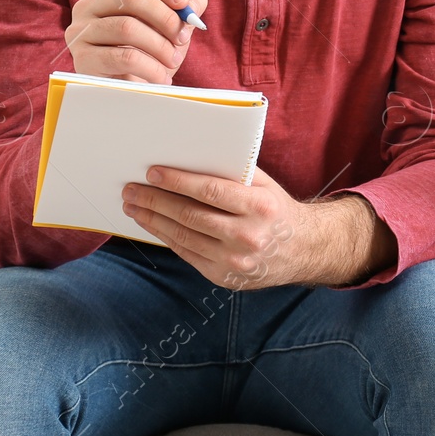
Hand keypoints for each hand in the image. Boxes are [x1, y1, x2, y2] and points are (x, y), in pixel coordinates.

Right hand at [66, 0, 208, 83]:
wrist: (130, 90)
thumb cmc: (150, 53)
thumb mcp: (170, 27)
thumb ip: (185, 7)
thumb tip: (195, 0)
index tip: (183, 4)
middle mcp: (89, 5)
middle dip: (166, 18)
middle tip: (183, 37)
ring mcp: (81, 31)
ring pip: (127, 27)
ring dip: (160, 46)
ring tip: (173, 60)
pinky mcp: (82, 58)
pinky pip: (123, 57)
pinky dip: (151, 68)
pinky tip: (161, 77)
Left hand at [121, 166, 319, 288]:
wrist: (303, 249)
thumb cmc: (277, 210)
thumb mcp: (265, 186)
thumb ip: (234, 173)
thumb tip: (190, 159)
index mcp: (259, 206)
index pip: (209, 191)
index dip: (177, 181)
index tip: (152, 173)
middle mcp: (247, 235)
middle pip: (190, 215)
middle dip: (155, 201)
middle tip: (131, 190)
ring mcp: (234, 260)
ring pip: (183, 236)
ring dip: (153, 220)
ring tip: (134, 207)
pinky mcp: (224, 276)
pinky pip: (187, 254)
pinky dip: (166, 237)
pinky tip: (154, 225)